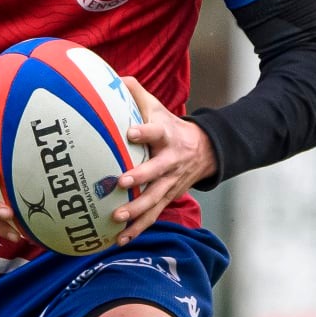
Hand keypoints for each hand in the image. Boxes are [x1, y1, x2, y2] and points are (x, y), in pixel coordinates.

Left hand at [113, 78, 217, 245]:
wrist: (204, 151)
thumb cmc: (170, 126)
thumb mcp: (157, 107)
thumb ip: (135, 93)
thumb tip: (111, 77)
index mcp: (166, 136)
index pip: (156, 131)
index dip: (144, 132)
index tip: (130, 132)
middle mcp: (170, 161)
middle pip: (156, 171)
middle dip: (140, 178)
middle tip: (121, 182)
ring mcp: (170, 183)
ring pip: (155, 199)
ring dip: (137, 210)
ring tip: (117, 218)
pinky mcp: (168, 199)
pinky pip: (153, 217)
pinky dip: (138, 229)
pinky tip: (120, 240)